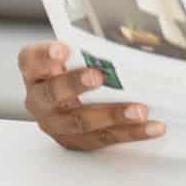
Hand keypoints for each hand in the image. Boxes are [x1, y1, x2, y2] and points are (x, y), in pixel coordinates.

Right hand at [18, 41, 164, 150]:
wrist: (68, 101)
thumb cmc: (74, 71)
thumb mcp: (75, 57)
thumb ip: (87, 51)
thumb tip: (124, 45)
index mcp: (36, 73)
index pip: (32, 60)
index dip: (45, 56)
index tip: (62, 49)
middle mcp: (39, 99)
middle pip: (53, 94)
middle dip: (75, 84)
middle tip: (98, 76)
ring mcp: (55, 123)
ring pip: (81, 121)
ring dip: (113, 115)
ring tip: (139, 110)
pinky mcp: (76, 141)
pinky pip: (104, 138)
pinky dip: (132, 133)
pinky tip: (153, 127)